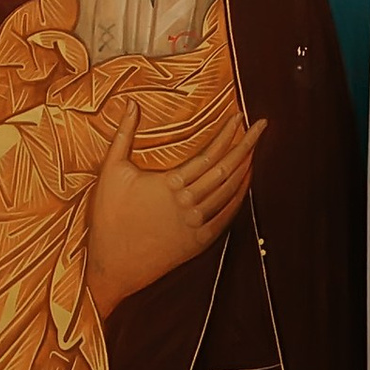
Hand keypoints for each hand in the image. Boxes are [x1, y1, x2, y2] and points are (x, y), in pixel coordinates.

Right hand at [84, 100, 262, 319]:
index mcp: (170, 183)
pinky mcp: (200, 241)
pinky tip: (245, 182)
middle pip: (227, 168)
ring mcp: (197, 224)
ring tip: (254, 148)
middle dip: (247, 144)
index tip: (239, 117)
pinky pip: (228, 215)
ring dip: (246, 168)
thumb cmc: (107, 217)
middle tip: (261, 126)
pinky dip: (239, 196)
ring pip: (231, 191)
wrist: (111, 266)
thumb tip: (132, 104)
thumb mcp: (111, 170)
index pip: (210, 153)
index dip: (227, 133)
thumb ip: (124, 134)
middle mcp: (189, 203)